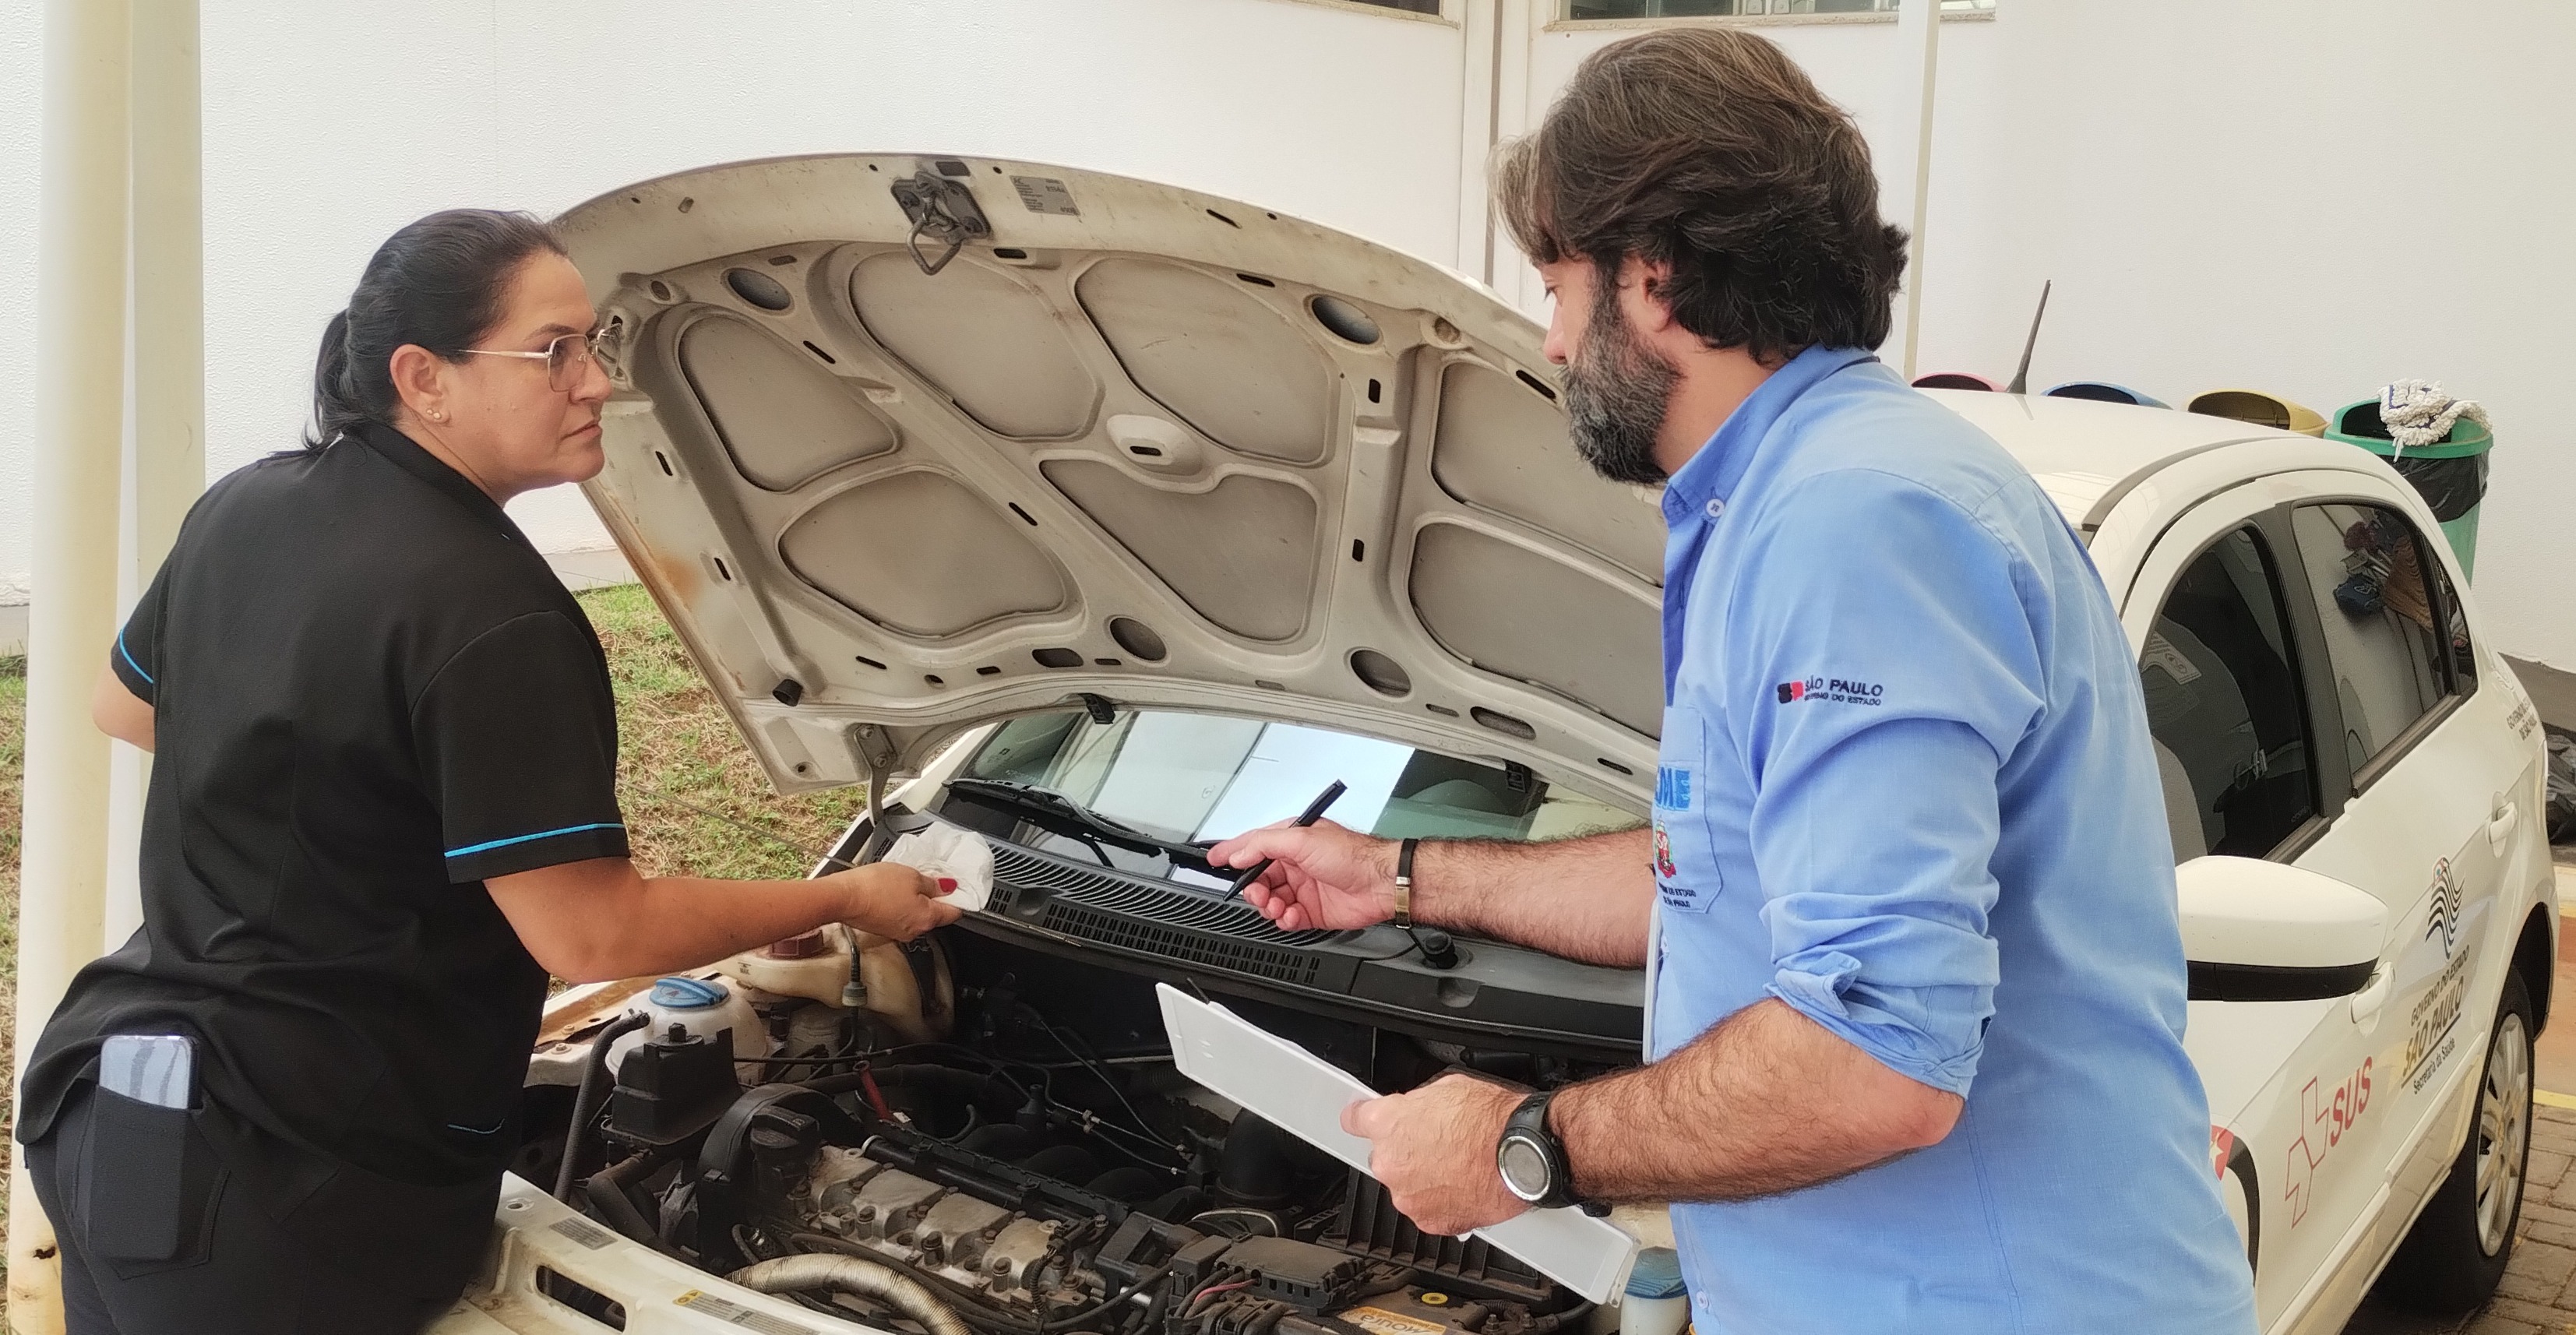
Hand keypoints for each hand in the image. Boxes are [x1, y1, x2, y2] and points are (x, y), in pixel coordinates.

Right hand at [828, 863, 960, 941]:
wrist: (843, 897)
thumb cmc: (875, 886)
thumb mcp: (911, 875)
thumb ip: (933, 884)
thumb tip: (948, 888)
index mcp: (927, 919)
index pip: (954, 912)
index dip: (957, 897)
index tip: (954, 885)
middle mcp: (915, 931)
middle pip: (935, 915)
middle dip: (933, 897)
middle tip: (926, 877)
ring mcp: (898, 933)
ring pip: (916, 915)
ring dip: (915, 900)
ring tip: (904, 882)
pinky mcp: (884, 929)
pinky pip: (900, 916)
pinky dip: (900, 904)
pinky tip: (890, 890)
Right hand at [1207, 819, 1397, 930]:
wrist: (1380, 884)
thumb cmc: (1353, 855)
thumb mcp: (1302, 839)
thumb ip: (1265, 844)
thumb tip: (1239, 852)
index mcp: (1291, 840)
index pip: (1253, 845)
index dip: (1232, 853)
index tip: (1214, 860)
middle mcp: (1295, 864)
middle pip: (1257, 878)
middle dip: (1253, 888)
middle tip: (1259, 893)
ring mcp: (1302, 888)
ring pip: (1269, 900)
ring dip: (1269, 905)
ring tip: (1278, 905)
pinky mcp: (1310, 911)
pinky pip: (1285, 918)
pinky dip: (1285, 919)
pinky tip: (1293, 914)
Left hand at [1342, 1073, 1529, 1236]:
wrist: (1523, 1153)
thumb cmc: (1492, 1120)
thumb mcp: (1447, 1087)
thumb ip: (1418, 1103)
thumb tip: (1416, 1110)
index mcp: (1388, 1124)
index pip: (1354, 1119)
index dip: (1363, 1117)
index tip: (1365, 1119)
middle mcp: (1390, 1163)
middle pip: (1384, 1156)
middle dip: (1405, 1150)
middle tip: (1438, 1142)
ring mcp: (1408, 1196)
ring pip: (1406, 1186)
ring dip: (1423, 1177)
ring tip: (1458, 1165)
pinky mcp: (1430, 1221)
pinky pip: (1427, 1209)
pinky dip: (1441, 1200)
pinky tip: (1463, 1183)